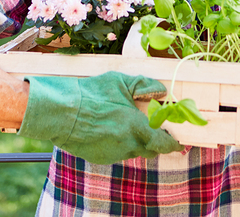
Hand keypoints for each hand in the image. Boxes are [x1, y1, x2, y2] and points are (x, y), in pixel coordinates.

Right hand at [18, 72, 182, 163]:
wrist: (61, 112)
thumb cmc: (92, 94)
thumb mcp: (121, 82)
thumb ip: (145, 85)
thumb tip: (162, 91)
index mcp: (137, 128)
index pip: (165, 144)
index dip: (174, 144)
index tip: (179, 142)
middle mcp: (129, 144)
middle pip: (151, 150)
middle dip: (156, 142)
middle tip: (155, 130)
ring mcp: (114, 154)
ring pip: (134, 151)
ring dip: (136, 142)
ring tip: (127, 126)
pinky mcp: (101, 158)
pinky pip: (117, 153)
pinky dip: (119, 144)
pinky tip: (110, 130)